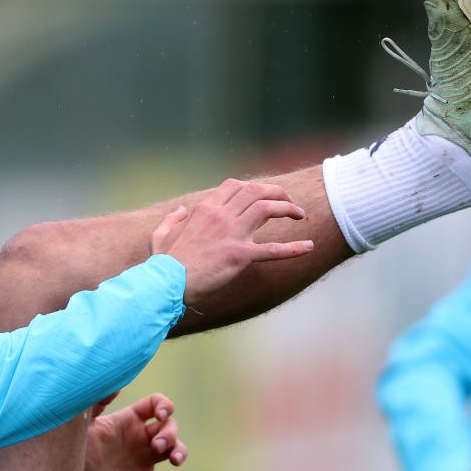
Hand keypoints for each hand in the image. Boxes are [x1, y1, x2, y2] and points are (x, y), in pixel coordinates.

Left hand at [79, 392, 207, 470]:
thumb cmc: (72, 449)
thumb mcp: (84, 422)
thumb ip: (98, 400)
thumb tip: (115, 378)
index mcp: (128, 421)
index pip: (156, 405)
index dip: (165, 406)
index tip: (162, 413)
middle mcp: (139, 438)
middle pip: (169, 427)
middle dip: (170, 432)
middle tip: (158, 445)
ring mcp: (143, 460)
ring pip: (174, 451)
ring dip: (180, 451)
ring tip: (175, 460)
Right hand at [150, 179, 311, 305]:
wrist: (168, 284)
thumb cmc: (164, 264)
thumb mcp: (161, 234)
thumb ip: (172, 219)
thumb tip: (180, 210)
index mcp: (205, 208)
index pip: (234, 186)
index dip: (253, 187)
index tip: (263, 194)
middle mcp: (221, 216)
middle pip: (256, 192)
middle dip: (277, 192)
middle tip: (289, 202)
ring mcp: (232, 234)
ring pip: (267, 209)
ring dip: (288, 208)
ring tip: (300, 214)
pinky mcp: (240, 255)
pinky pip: (273, 249)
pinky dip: (294, 248)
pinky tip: (309, 247)